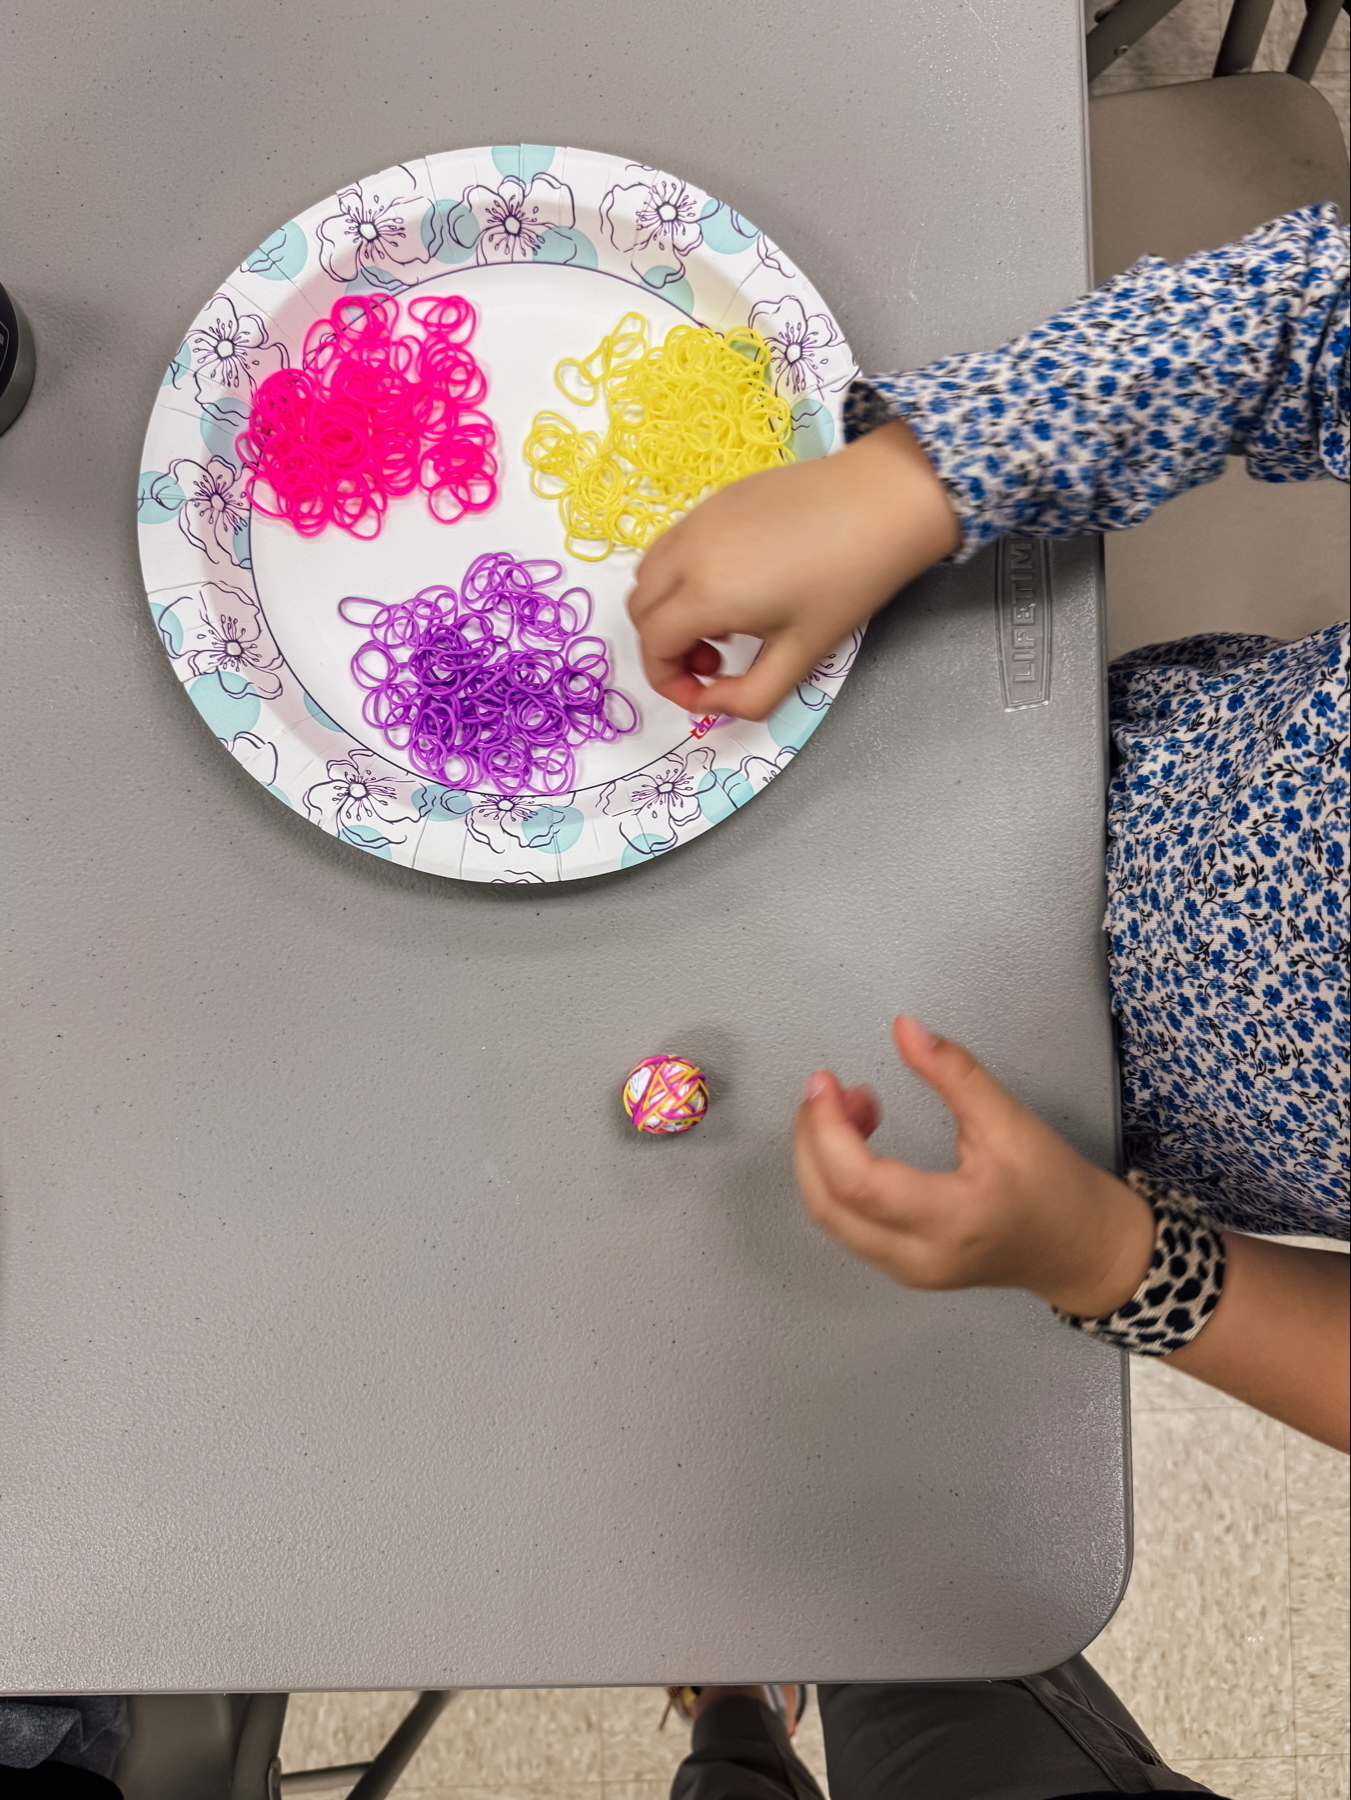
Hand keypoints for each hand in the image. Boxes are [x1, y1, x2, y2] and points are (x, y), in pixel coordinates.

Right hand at [626, 420, 959, 720]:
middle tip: (715, 661)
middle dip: (665, 648)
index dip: (668, 681)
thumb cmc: (848, 583)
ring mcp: (698, 518)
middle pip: (640, 611)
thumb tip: (712, 704)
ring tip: (723, 622)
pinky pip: (673, 544)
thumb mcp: (802, 656)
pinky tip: (735, 582)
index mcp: (707, 595)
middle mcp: (688, 552)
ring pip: (650, 574)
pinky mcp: (715, 498)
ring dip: (669, 609)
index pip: (653, 646)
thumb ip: (748, 697)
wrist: (883, 501)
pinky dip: (682, 576)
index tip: (702, 694)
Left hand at [794, 1017, 1154, 1316]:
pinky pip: (847, 1223)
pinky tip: (860, 1139)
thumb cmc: (1054, 1188)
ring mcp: (907, 1269)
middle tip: (827, 1088)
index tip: (825, 1083)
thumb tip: (905, 1029)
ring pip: (830, 1217)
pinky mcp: (902, 1266)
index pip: (859, 1182)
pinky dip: (838, 1177)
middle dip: (813, 1139)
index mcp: (952, 1220)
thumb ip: (955, 1073)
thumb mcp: (1011, 1120)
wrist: (1081, 1248)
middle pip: (828, 1203)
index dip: (828, 1128)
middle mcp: (920, 1257)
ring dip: (822, 1157)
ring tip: (851, 1106)